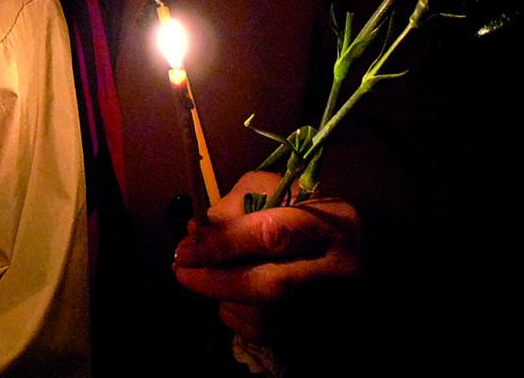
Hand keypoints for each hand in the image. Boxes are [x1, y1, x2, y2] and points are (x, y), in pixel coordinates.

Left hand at [172, 171, 360, 342]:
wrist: (341, 248)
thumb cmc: (297, 211)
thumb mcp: (268, 189)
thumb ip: (230, 207)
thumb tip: (194, 235)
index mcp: (333, 223)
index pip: (271, 235)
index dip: (223, 244)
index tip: (187, 249)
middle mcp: (341, 270)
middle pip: (269, 285)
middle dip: (216, 279)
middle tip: (182, 271)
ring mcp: (333, 307)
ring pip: (263, 315)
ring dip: (223, 298)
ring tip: (206, 277)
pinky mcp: (319, 331)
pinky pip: (264, 333)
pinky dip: (236, 316)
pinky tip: (230, 296)